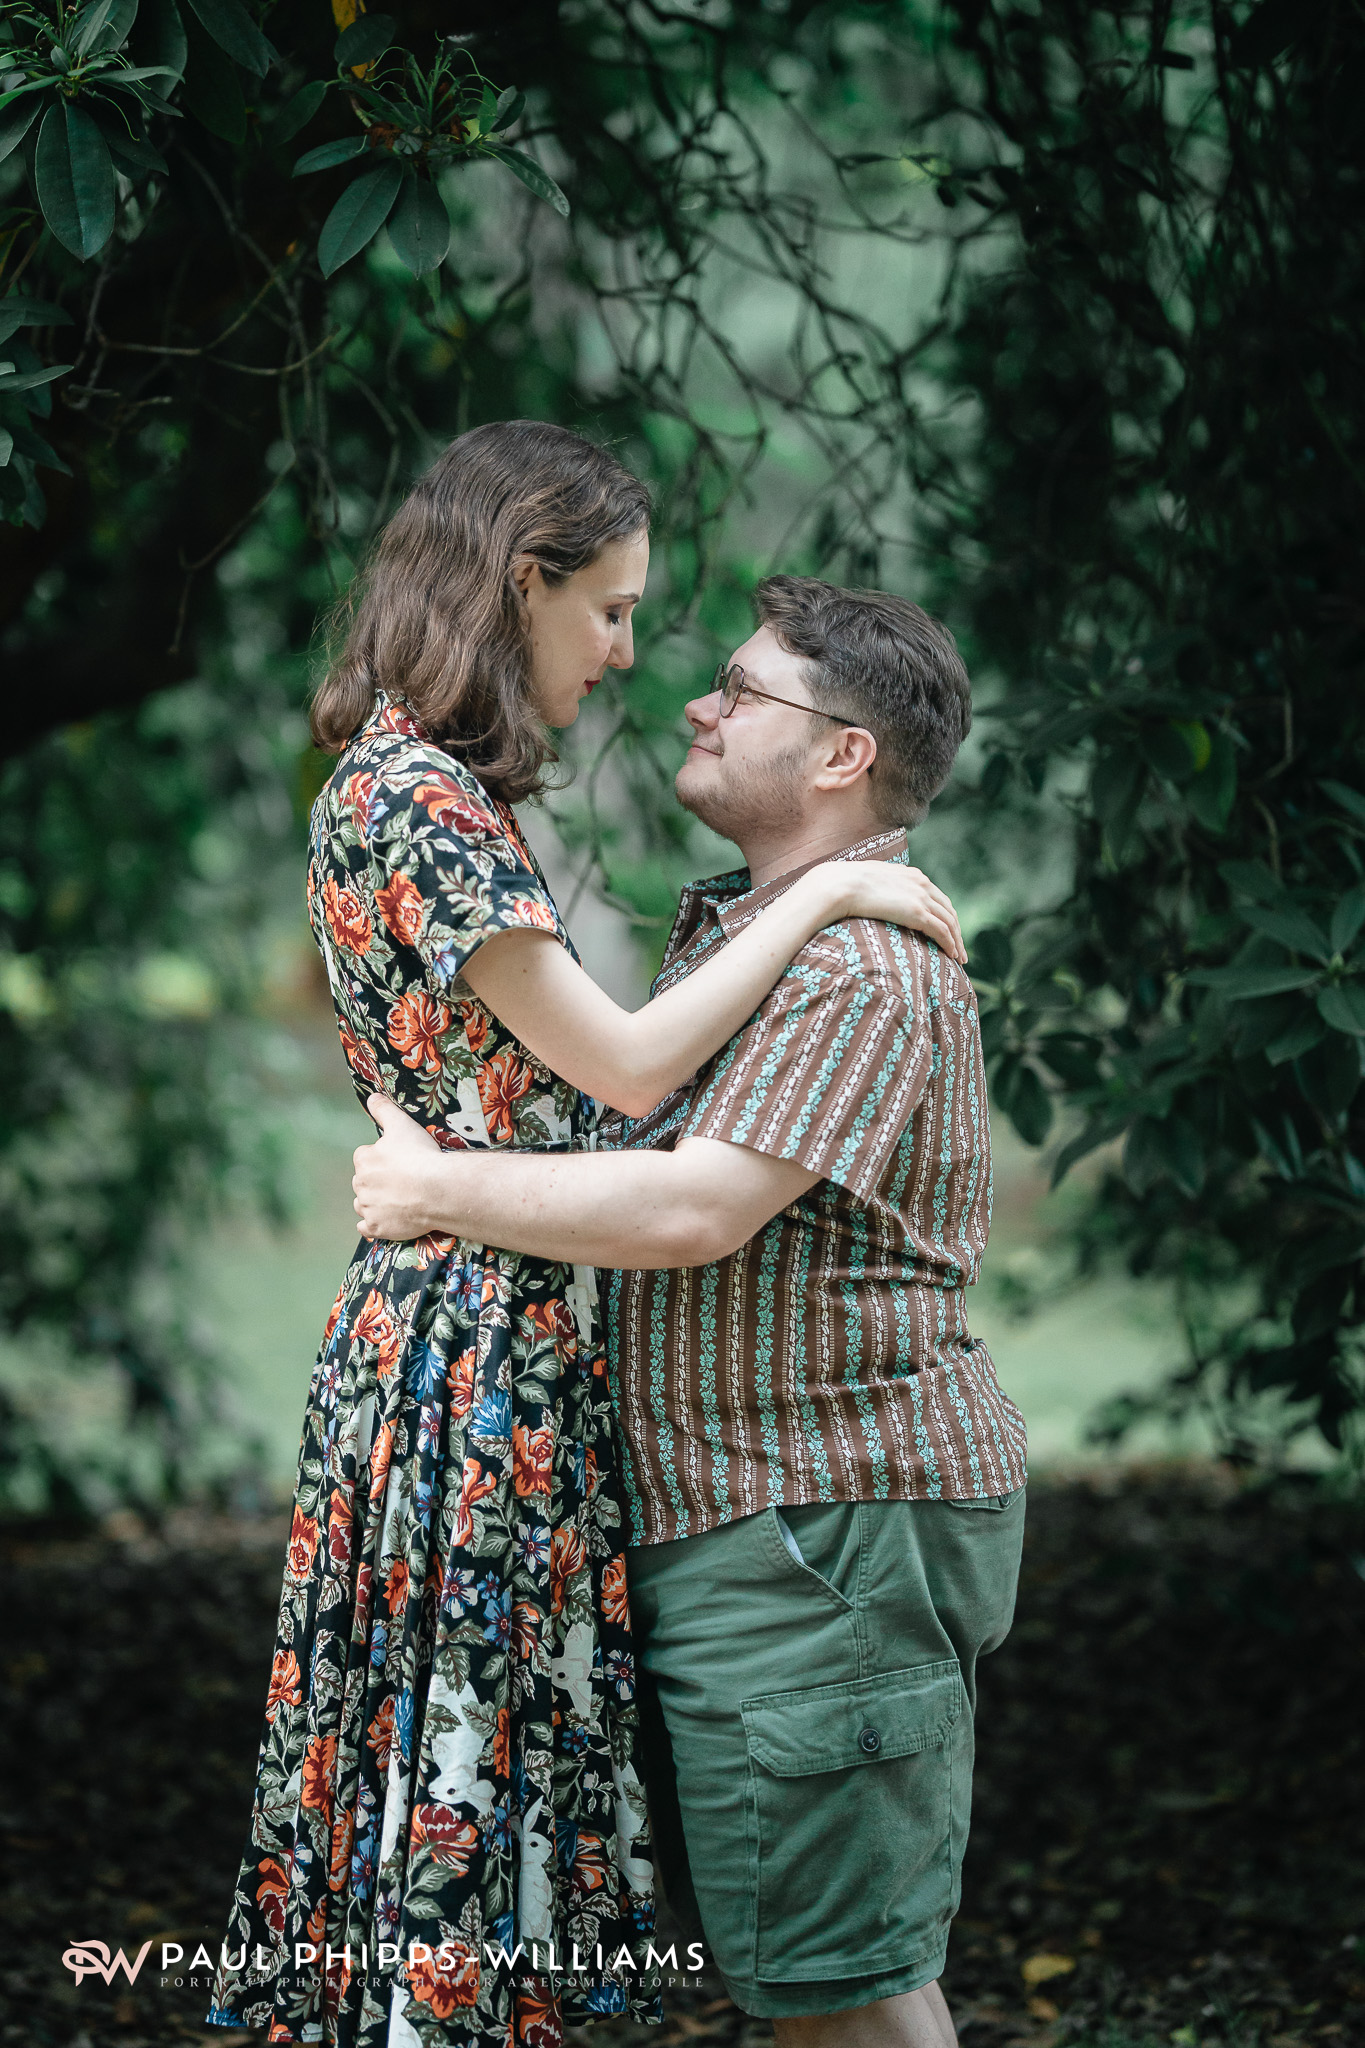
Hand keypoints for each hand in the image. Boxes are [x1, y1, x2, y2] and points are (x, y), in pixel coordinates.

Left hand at [353, 1094, 447, 1240]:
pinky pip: (366, 1228)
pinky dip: (373, 1224)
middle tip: (403, 1181)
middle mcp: (360, 1184)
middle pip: (365, 1181)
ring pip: (364, 1204)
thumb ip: (384, 1109)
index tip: (398, 1161)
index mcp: (364, 1159)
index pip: (365, 1157)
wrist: (436, 1191)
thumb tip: (371, 1097)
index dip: (382, 1158)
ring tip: (398, 1200)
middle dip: (378, 1181)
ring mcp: (368, 1208)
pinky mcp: (377, 1227)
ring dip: (375, 1202)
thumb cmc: (421, 1155)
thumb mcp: (402, 1124)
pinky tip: (386, 1219)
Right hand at [816, 860, 965, 962]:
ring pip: (949, 923)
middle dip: (956, 931)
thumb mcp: (872, 881)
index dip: (945, 915)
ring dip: (957, 942)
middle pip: (948, 910)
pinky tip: (951, 956)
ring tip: (959, 958)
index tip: (948, 930)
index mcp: (913, 875)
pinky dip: (950, 944)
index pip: (938, 897)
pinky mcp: (917, 912)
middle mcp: (922, 884)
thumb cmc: (846, 885)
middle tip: (959, 949)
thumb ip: (881, 888)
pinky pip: (941, 931)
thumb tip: (873, 898)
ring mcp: (921, 898)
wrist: (841, 884)